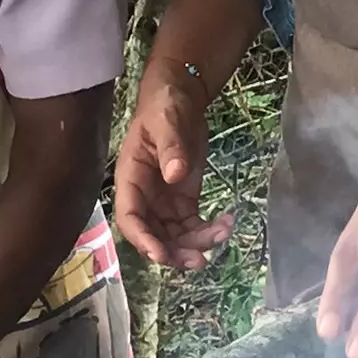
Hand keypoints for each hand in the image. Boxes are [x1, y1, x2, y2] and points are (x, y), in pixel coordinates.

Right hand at [113, 62, 233, 270]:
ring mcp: (164, 202)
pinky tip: (226, 222)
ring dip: (195, 244)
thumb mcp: (167, 120)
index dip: (142, 239)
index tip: (160, 254)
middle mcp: (145, 197)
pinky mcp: (183, 201)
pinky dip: (208, 231)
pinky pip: (192, 226)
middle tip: (199, 260)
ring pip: (174, 236)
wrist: (181, 97)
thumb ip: (171, 147)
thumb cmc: (165, 105)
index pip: (130, 217)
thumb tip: (175, 175)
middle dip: (173, 252)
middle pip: (153, 235)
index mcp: (131, 178)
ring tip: (222, 235)